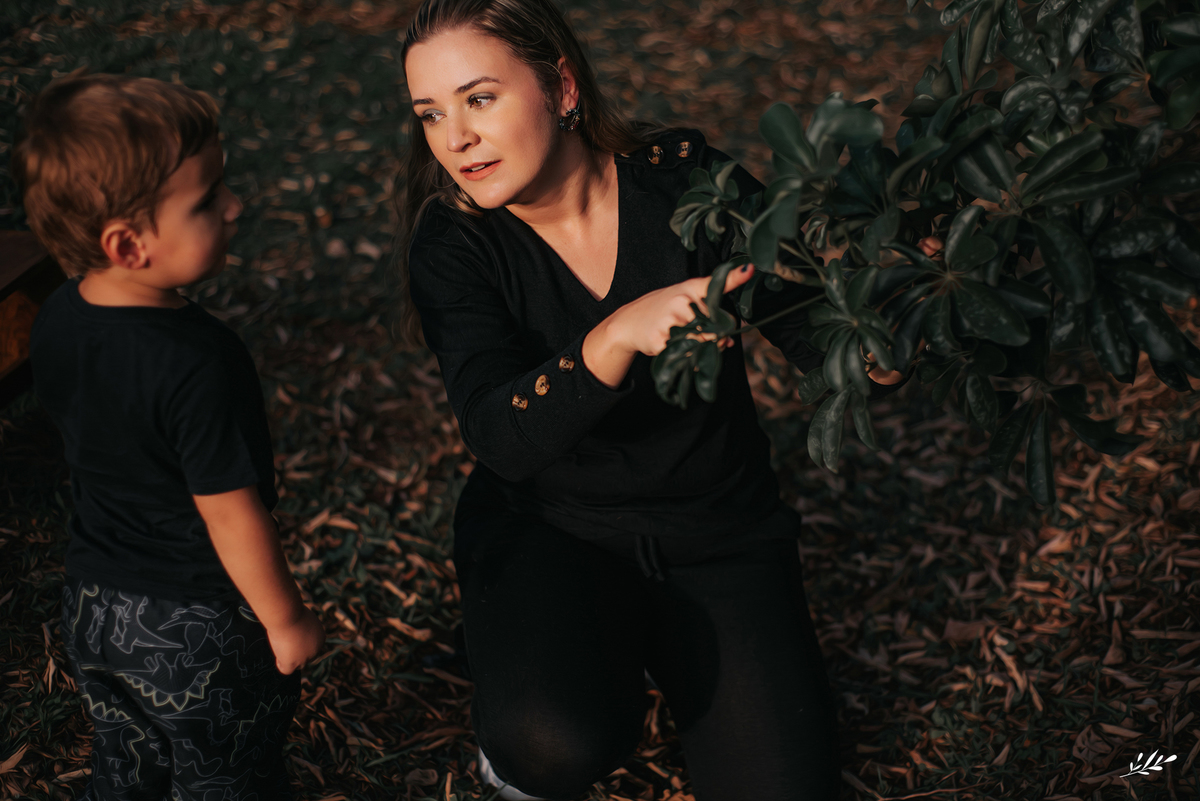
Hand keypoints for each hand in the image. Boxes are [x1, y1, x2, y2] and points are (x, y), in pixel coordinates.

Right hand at [267, 605, 324, 674]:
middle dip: (296, 652)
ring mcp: (305, 659)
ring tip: (280, 646)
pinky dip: (280, 664)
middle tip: (285, 643)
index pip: (311, 647)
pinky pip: (286, 670)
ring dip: (288, 657)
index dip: (301, 644)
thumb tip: (295, 630)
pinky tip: (277, 655)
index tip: (292, 638)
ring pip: (297, 665)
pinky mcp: (292, 663)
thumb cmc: (293, 611)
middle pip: (306, 658)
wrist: (288, 615)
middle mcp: (316, 650)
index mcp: (320, 638)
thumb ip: (302, 626)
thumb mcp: (302, 617)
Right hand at [609, 264, 755, 356]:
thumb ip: (709, 316)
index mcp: (690, 289)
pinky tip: (672, 345)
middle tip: (700, 335)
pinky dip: (687, 357)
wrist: (628, 322)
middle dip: (716, 337)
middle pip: (716, 327)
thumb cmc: (663, 310)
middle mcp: (682, 301)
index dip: (735, 278)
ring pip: (703, 342)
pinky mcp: (661, 339)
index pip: (716, 283)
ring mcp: (671, 320)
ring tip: (683, 338)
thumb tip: (729, 340)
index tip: (749, 270)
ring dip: (702, 348)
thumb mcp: (684, 299)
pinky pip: (686, 354)